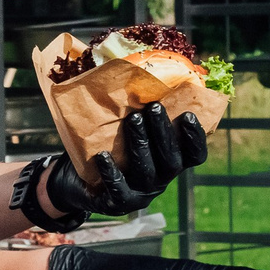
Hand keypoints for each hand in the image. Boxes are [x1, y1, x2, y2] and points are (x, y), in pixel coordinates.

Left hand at [42, 103, 208, 217]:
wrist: (74, 180)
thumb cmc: (105, 146)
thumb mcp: (123, 127)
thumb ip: (136, 107)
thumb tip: (135, 66)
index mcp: (168, 161)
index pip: (194, 155)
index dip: (195, 137)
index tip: (188, 114)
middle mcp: (160, 179)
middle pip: (171, 161)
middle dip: (164, 132)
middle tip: (154, 107)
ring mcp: (140, 193)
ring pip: (147, 171)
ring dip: (141, 144)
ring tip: (133, 119)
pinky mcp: (118, 203)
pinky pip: (118, 189)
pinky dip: (112, 172)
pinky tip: (103, 155)